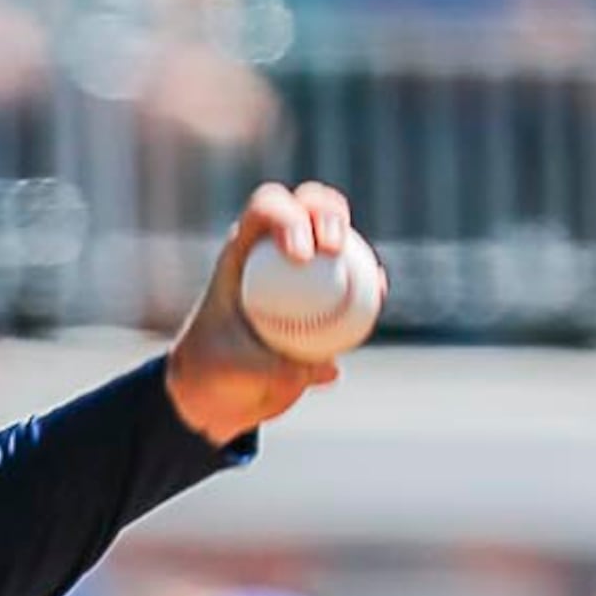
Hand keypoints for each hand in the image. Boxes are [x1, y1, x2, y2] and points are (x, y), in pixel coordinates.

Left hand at [165, 180, 372, 446]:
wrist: (223, 388)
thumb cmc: (215, 370)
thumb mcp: (234, 371)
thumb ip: (274, 367)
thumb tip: (325, 367)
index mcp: (241, 249)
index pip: (266, 210)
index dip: (288, 218)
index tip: (300, 256)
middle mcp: (274, 247)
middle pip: (307, 208)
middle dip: (326, 213)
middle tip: (333, 249)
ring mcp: (301, 269)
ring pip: (336, 241)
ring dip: (356, 249)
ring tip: (371, 275)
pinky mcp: (323, 294)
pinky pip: (350, 284)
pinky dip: (367, 286)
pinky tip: (379, 294)